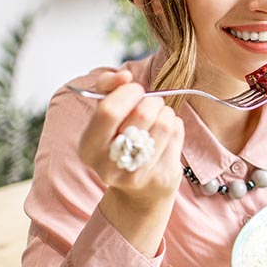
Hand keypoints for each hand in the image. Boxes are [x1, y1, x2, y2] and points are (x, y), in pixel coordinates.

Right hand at [78, 70, 184, 208]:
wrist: (140, 190)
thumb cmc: (121, 141)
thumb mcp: (105, 115)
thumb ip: (107, 88)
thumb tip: (123, 76)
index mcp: (88, 148)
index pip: (109, 111)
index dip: (127, 93)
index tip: (135, 89)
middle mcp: (109, 166)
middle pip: (142, 115)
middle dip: (152, 101)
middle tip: (151, 103)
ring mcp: (136, 175)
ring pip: (164, 123)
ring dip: (165, 112)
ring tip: (159, 118)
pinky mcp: (161, 177)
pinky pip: (177, 133)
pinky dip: (175, 125)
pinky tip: (166, 133)